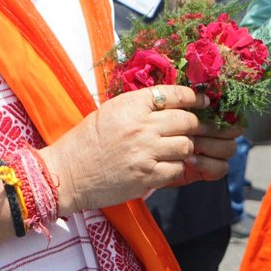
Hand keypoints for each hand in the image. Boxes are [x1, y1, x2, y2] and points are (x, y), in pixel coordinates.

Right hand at [45, 85, 236, 212]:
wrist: (67, 173)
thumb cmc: (86, 141)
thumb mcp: (111, 110)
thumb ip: (139, 105)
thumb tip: (169, 102)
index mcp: (132, 105)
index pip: (174, 94)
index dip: (194, 97)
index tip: (203, 101)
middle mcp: (142, 126)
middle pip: (186, 120)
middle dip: (195, 124)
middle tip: (196, 128)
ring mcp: (146, 152)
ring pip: (186, 145)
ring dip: (187, 147)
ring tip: (179, 149)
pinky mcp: (147, 176)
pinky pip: (177, 168)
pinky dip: (177, 167)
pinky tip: (167, 165)